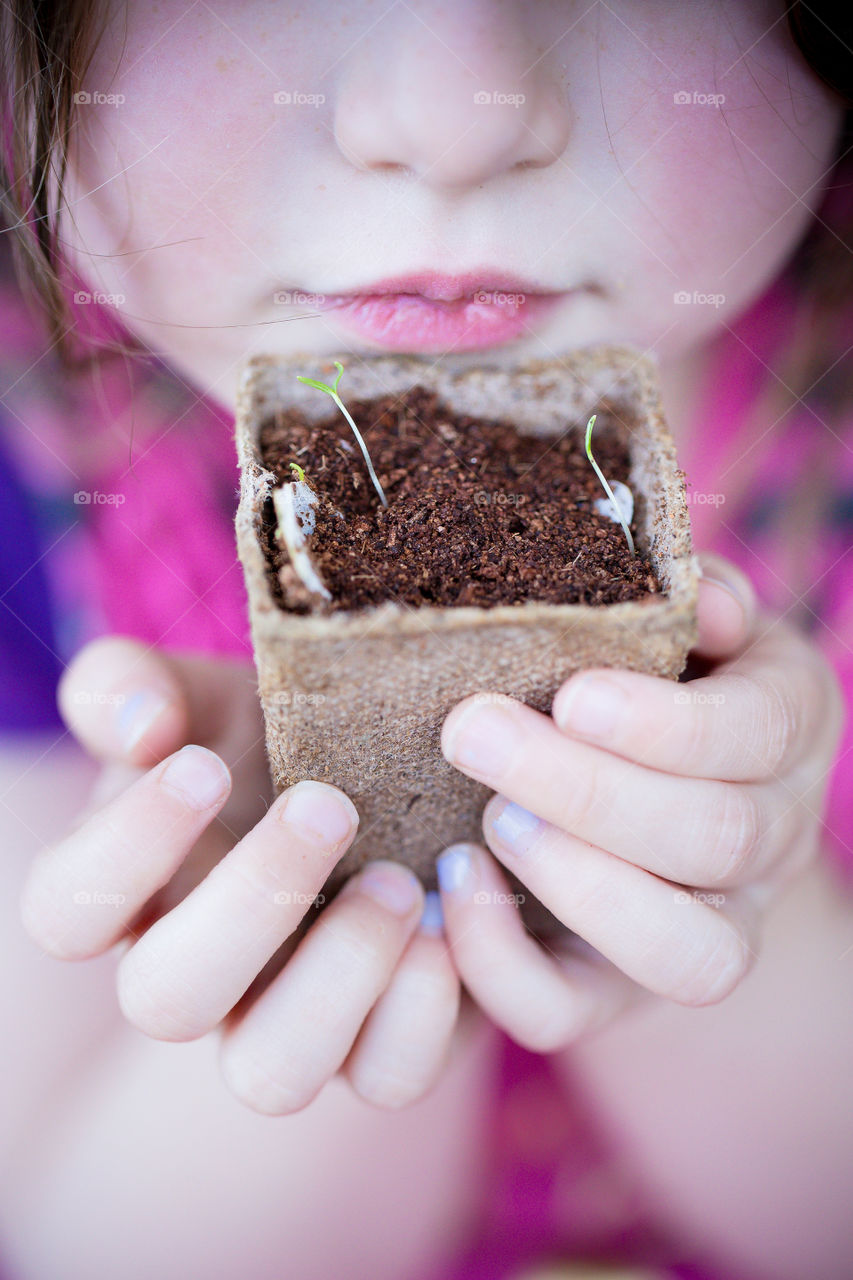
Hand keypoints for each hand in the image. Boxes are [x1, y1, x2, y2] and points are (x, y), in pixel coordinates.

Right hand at [20, 636, 459, 1111]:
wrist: (388, 782)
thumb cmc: (274, 735)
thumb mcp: (206, 694)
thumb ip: (135, 686)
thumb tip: (141, 727)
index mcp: (133, 890)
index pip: (64, 912)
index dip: (124, 850)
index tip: (202, 765)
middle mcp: (194, 976)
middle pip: (164, 1001)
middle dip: (249, 900)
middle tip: (328, 805)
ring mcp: (282, 1024)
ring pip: (271, 1072)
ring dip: (339, 974)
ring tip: (399, 880)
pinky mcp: (376, 1046)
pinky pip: (388, 1077)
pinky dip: (420, 1012)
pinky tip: (446, 926)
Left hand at [434, 552, 845, 1051]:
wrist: (665, 797)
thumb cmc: (659, 677)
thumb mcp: (689, 624)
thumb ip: (695, 603)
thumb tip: (698, 598)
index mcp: (786, 732)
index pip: (758, 736)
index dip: (666, 727)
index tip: (572, 694)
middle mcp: (769, 842)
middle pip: (714, 839)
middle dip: (587, 789)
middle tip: (474, 733)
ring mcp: (708, 930)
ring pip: (684, 954)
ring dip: (578, 883)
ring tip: (486, 820)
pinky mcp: (620, 991)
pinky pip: (575, 1014)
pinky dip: (505, 965)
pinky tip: (451, 884)